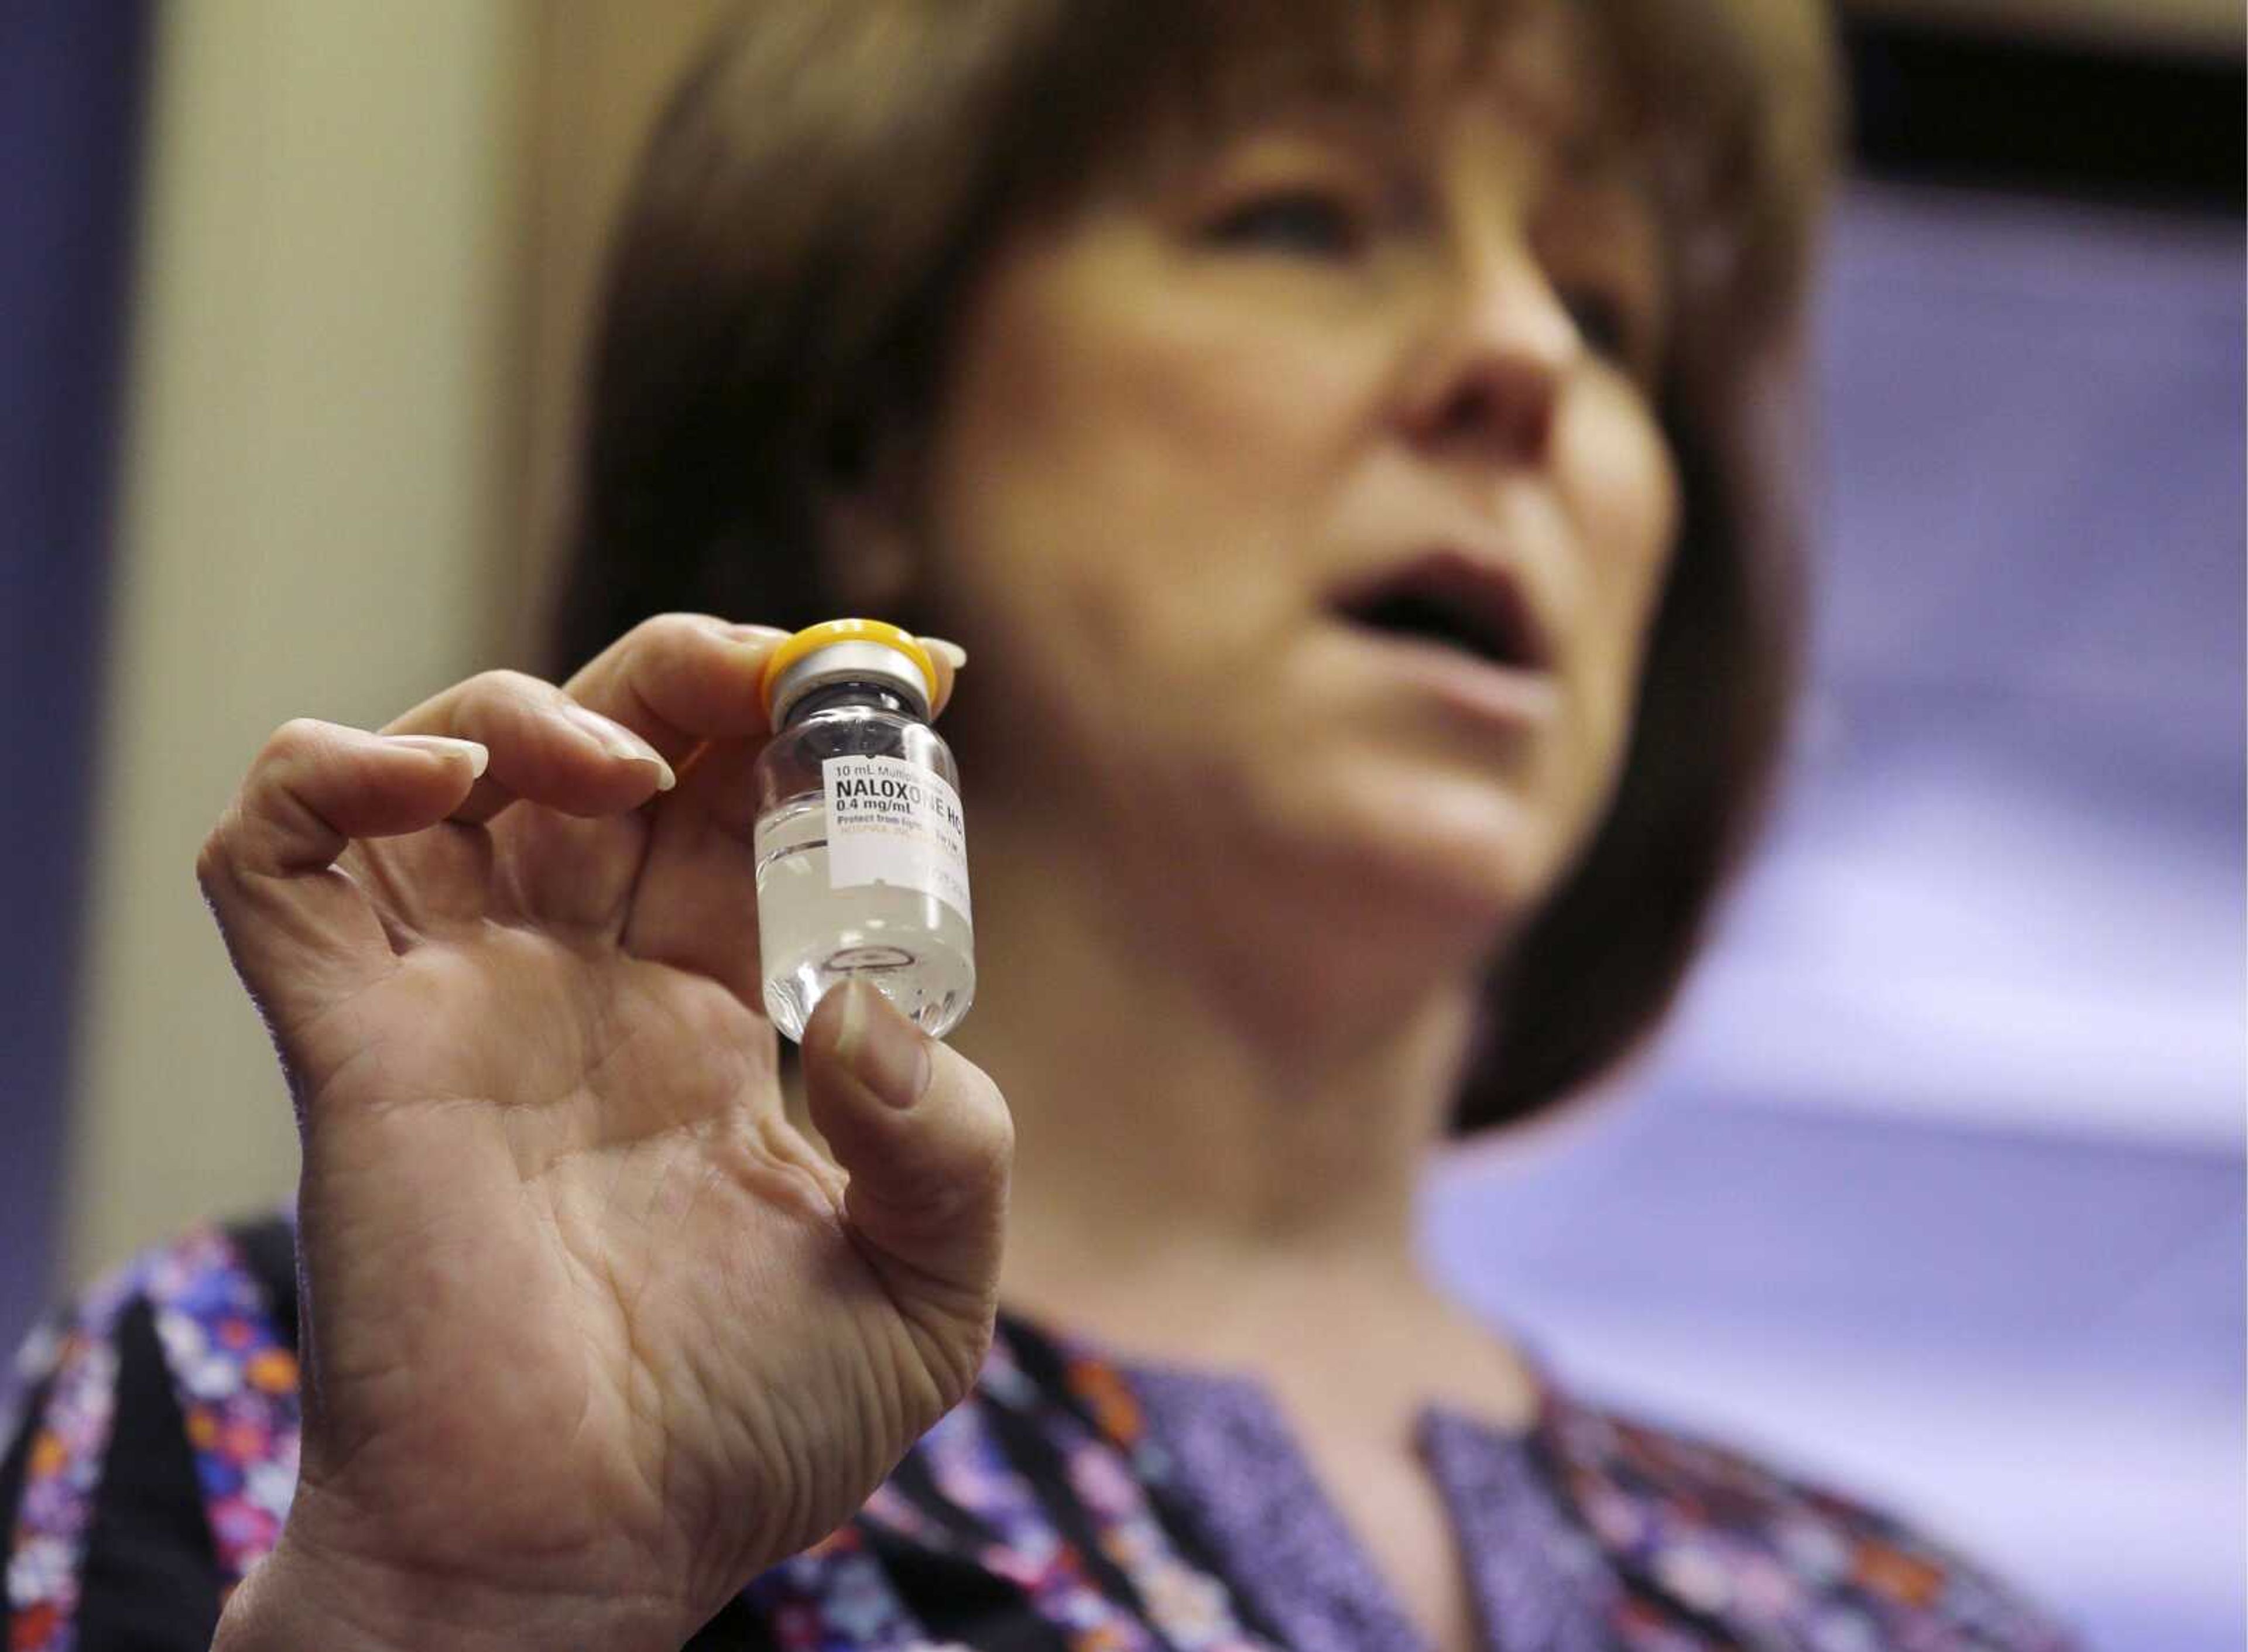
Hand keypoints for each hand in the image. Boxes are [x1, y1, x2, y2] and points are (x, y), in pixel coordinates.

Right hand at [197, 615, 1005, 1649]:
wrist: (585, 1559)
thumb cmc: (740, 1441)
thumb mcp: (922, 1292)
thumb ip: (949, 1146)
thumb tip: (862, 1008)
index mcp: (697, 1020)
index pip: (739, 812)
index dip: (814, 728)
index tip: (919, 671)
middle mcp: (572, 986)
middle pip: (608, 744)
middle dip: (693, 672)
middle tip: (789, 668)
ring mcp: (454, 1002)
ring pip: (442, 760)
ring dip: (528, 705)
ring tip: (625, 764)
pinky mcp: (350, 1043)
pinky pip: (277, 858)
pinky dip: (335, 776)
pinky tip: (444, 784)